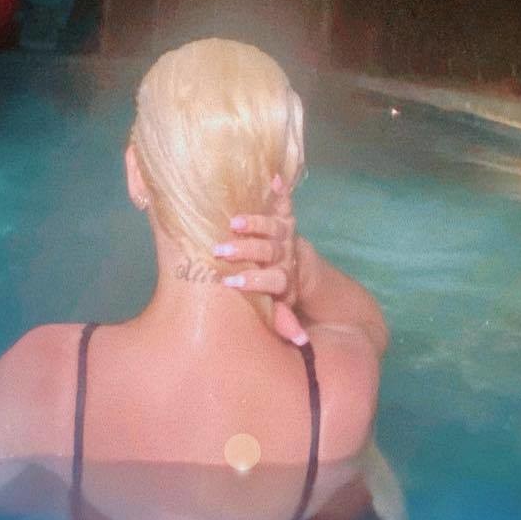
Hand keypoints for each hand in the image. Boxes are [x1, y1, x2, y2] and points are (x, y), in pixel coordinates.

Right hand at [215, 174, 309, 345]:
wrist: (299, 266)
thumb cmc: (276, 288)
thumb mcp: (279, 305)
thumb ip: (282, 319)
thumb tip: (297, 342)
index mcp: (283, 278)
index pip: (271, 279)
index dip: (252, 280)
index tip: (230, 281)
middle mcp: (285, 254)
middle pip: (268, 251)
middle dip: (246, 251)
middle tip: (221, 251)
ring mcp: (286, 233)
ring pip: (273, 226)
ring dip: (254, 223)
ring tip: (234, 222)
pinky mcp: (286, 216)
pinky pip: (285, 202)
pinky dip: (282, 190)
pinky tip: (275, 177)